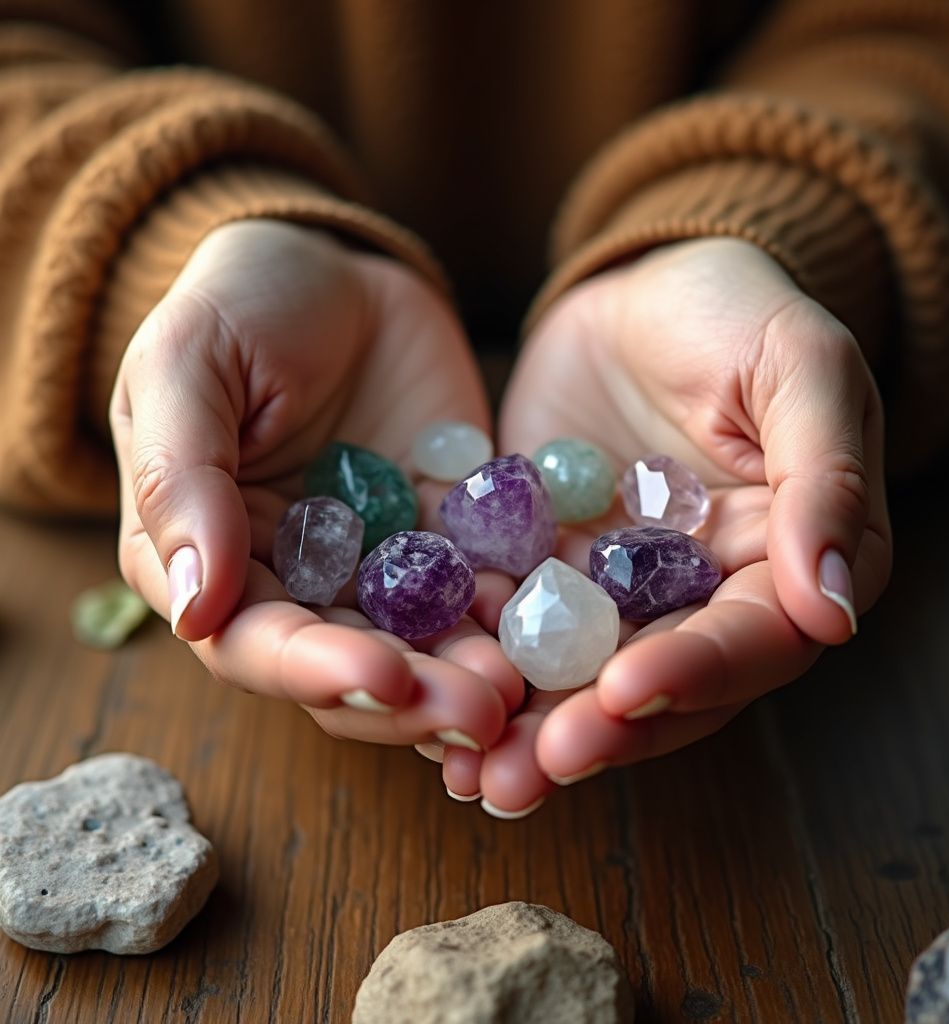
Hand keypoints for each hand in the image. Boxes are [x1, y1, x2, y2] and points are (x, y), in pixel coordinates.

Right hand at [111, 220, 521, 750]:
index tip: (382, 675)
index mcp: (217, 559)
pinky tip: (550, 623)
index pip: (253, 643)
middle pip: (351, 665)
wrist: (338, 268)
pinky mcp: (450, 538)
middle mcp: (300, 581)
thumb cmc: (239, 305)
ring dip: (471, 675)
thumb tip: (194, 602)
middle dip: (412, 697)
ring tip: (523, 687)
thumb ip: (180, 479)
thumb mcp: (187, 367)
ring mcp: (382, 565)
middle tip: (480, 710)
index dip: (314, 669)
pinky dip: (515, 614)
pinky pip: (485, 587)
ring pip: (424, 646)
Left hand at [441, 237, 891, 814]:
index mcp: (787, 561)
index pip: (753, 638)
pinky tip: (434, 704)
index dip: (695, 671)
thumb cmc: (734, 309)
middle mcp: (705, 596)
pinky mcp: (551, 574)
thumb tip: (833, 612)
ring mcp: (622, 592)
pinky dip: (485, 670)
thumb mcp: (798, 366)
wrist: (639, 287)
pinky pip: (519, 630)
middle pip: (665, 685)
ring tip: (478, 777)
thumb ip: (822, 478)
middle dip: (601, 731)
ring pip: (586, 678)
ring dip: (535, 730)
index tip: (624, 689)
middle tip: (530, 771)